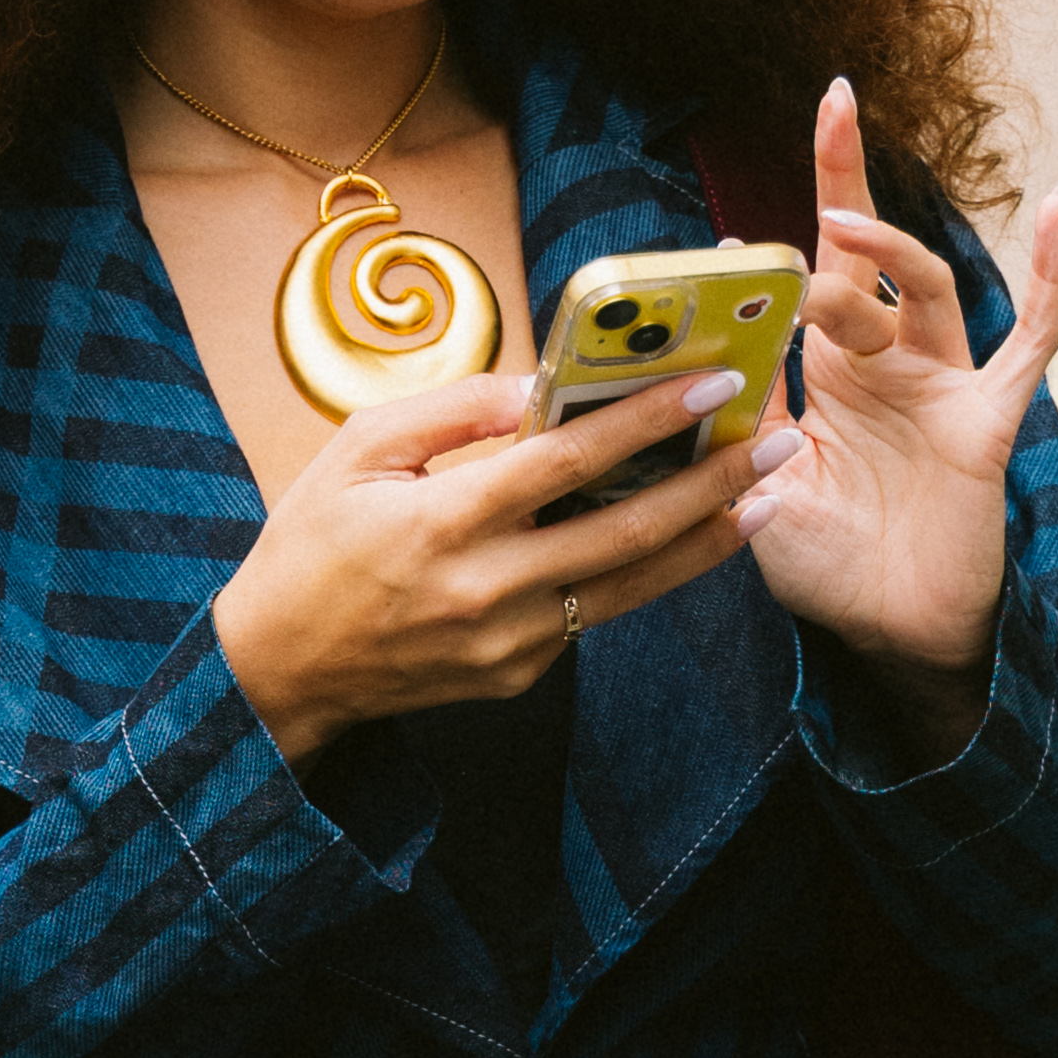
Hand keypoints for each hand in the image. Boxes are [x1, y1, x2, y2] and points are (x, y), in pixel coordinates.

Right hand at [215, 365, 753, 761]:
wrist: (281, 670)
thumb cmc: (312, 543)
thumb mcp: (357, 449)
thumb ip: (452, 408)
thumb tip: (542, 387)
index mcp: (440, 523)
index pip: (563, 463)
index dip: (643, 421)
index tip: (710, 384)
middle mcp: (485, 590)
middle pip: (625, 533)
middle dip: (711, 484)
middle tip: (777, 442)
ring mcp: (508, 643)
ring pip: (630, 586)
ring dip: (706, 539)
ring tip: (764, 494)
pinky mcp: (519, 673)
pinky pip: (592, 611)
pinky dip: (646, 571)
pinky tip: (688, 533)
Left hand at [735, 79, 1057, 707]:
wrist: (890, 636)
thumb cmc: (829, 564)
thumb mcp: (755, 487)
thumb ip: (736, 421)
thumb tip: (701, 355)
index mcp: (827, 373)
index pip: (804, 280)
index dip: (769, 249)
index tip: (714, 242)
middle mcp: (885, 362)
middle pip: (868, 249)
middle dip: (847, 175)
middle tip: (833, 101)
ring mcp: (939, 383)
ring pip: (924, 287)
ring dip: (885, 249)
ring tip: (838, 220)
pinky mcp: (985, 418)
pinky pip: (1030, 341)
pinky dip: (1050, 280)